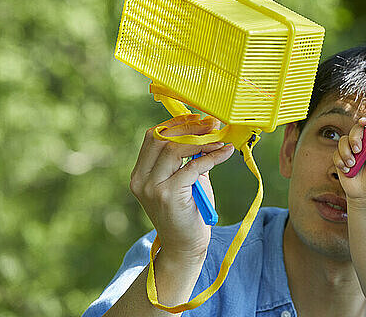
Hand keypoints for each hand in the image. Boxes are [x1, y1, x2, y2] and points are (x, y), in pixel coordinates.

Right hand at [130, 114, 233, 265]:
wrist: (185, 246)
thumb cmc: (188, 212)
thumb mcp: (185, 180)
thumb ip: (189, 158)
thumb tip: (207, 131)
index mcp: (140, 174)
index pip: (153, 137)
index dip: (176, 124)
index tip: (198, 117)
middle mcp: (141, 179)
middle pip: (161, 139)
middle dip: (189, 128)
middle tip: (212, 124)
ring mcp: (152, 187)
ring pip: (174, 150)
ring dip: (201, 141)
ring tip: (220, 139)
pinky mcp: (168, 195)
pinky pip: (192, 167)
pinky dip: (211, 157)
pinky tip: (225, 153)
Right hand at [333, 116, 365, 200]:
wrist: (365, 194)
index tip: (364, 121)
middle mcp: (363, 143)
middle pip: (356, 129)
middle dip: (354, 138)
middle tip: (358, 150)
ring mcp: (351, 149)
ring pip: (343, 140)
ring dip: (346, 152)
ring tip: (352, 165)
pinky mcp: (341, 158)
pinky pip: (336, 153)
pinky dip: (340, 161)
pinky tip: (347, 170)